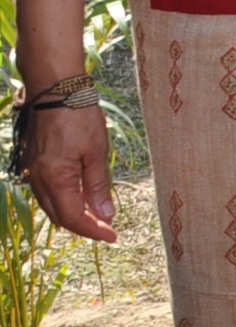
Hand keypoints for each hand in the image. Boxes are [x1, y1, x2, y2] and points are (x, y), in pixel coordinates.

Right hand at [22, 98, 114, 241]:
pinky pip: (46, 192)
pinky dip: (63, 200)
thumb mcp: (96, 151)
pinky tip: (80, 198)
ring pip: (51, 205)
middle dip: (83, 226)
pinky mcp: (32, 163)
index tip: (113, 237)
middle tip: (107, 230)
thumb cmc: (78, 116)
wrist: (55, 89)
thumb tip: (105, 215)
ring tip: (97, 218)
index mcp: (54, 179)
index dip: (93, 231)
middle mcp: (37, 179)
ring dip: (72, 215)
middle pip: (59, 216)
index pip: (72, 218)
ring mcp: (31, 171)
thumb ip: (98, 185)